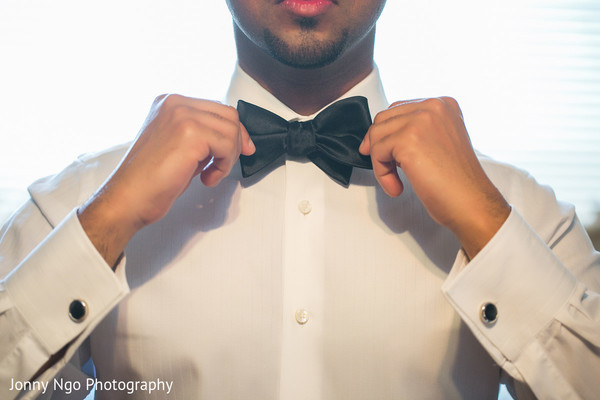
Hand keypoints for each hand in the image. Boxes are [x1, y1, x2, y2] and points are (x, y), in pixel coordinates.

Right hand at [78, 94, 254, 266]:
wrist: (128, 198)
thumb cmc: (150, 180)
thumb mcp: (179, 147)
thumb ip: (202, 136)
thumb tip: (234, 138)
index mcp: (169, 103)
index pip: (216, 108)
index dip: (234, 131)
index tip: (241, 150)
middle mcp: (175, 103)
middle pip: (228, 115)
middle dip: (236, 142)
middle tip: (226, 165)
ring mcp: (182, 115)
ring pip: (231, 130)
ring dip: (228, 157)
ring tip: (210, 174)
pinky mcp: (190, 133)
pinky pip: (227, 146)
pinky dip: (223, 166)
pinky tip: (206, 178)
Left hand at [359, 97, 509, 258]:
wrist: (470, 202)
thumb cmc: (457, 182)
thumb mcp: (440, 143)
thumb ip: (418, 132)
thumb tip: (384, 134)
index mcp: (443, 105)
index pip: (399, 109)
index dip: (386, 132)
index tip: (381, 151)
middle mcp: (433, 107)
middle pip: (384, 119)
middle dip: (377, 145)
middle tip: (382, 167)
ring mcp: (421, 120)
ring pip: (377, 135)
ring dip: (380, 162)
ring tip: (395, 182)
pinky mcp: (407, 139)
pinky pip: (377, 152)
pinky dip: (382, 174)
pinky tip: (397, 187)